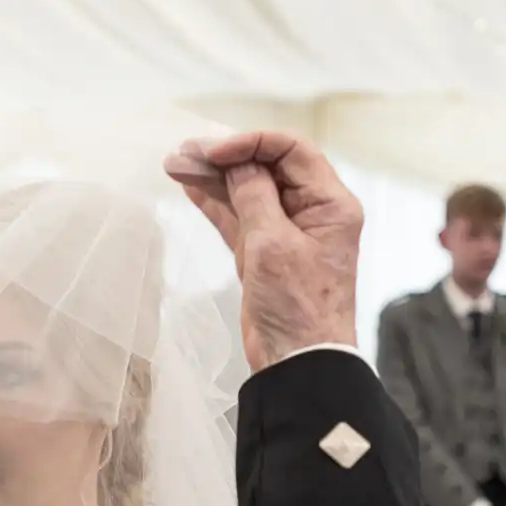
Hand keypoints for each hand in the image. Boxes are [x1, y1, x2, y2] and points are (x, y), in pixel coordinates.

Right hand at [165, 130, 361, 370]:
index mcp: (330, 203)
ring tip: (176, 164)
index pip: (291, 150)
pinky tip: (190, 187)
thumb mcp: (272, 244)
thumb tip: (236, 163)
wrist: (297, 363)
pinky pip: (239, 217)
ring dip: (213, 178)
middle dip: (225, 157)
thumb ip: (253, 196)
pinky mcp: (264, 253)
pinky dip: (215, 203)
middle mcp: (311, 211)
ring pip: (247, 191)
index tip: (214, 151)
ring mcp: (286, 232)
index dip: (250, 143)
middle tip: (184, 152)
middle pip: (266, 167)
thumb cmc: (298, 307)